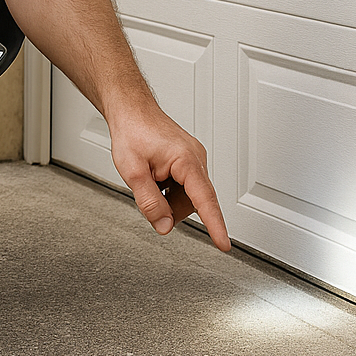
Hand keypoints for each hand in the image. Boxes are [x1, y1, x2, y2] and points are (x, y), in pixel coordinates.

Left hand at [109, 103, 230, 251]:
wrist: (131, 110)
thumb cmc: (132, 132)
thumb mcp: (133, 172)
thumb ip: (149, 202)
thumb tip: (165, 225)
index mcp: (186, 160)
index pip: (205, 200)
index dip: (215, 225)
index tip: (224, 244)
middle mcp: (196, 158)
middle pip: (192, 202)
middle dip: (169, 207)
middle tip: (147, 191)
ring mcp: (193, 158)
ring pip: (187, 197)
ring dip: (167, 197)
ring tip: (149, 178)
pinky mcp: (188, 160)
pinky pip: (184, 186)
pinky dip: (169, 189)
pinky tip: (155, 176)